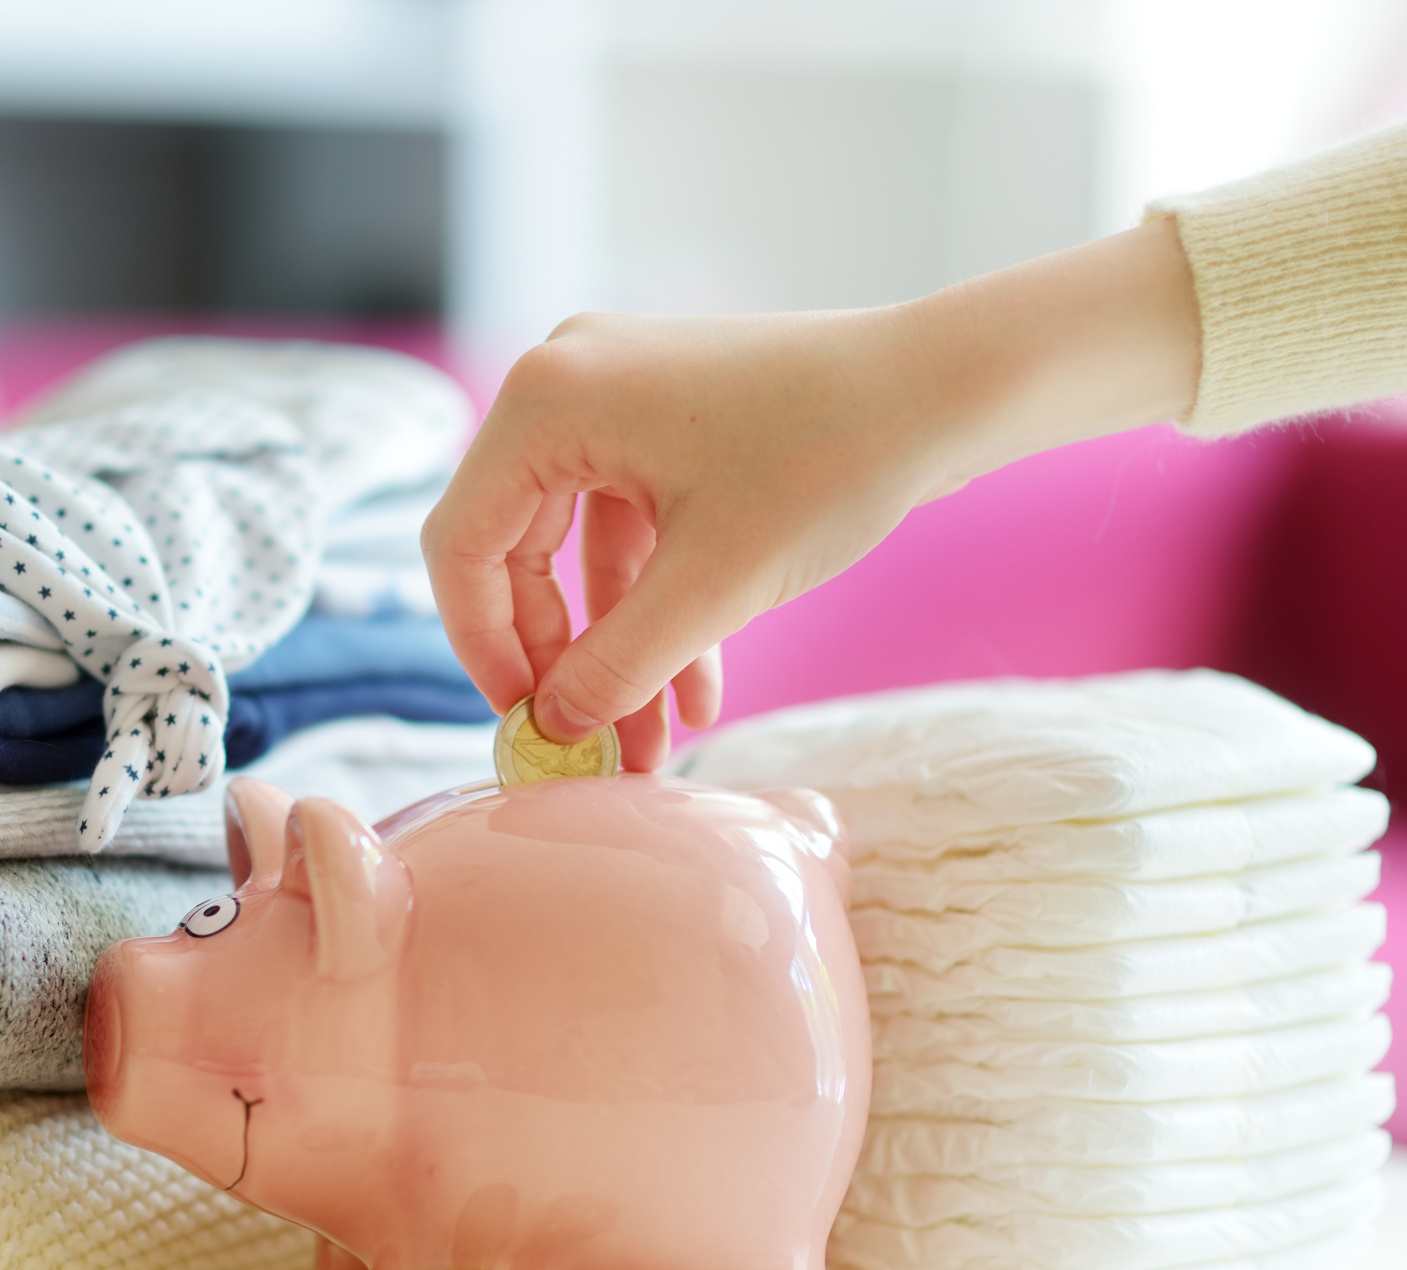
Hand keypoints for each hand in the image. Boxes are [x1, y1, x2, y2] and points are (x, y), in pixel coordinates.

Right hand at [422, 219, 1200, 767]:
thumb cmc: (832, 459)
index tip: (526, 723)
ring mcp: (616, 400)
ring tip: (646, 747)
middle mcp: (566, 384)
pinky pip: (634, 532)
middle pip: (514, 551)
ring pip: (581, 554)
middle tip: (585, 744)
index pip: (461, 544)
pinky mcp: (666, 424)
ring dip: (615, 648)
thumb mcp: (712, 585)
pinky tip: (695, 695)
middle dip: (559, 658)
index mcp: (547, 399)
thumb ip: (615, 664)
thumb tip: (552, 730)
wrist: (946, 390)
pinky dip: (658, 608)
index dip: (483, 646)